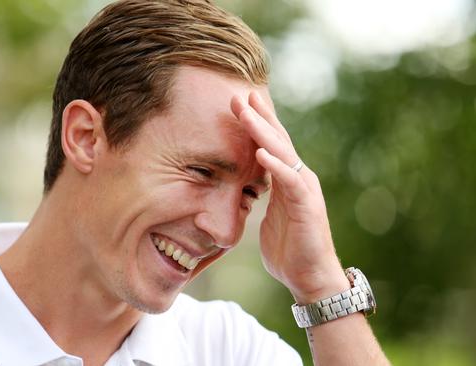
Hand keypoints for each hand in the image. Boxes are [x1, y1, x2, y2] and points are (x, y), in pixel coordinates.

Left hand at [230, 91, 347, 302]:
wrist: (310, 278)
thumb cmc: (288, 250)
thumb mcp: (267, 217)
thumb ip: (256, 199)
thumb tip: (235, 192)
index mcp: (287, 180)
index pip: (270, 145)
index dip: (256, 123)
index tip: (239, 103)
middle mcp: (298, 178)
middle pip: (277, 140)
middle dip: (259, 117)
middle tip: (240, 95)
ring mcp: (304, 190)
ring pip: (283, 153)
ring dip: (263, 132)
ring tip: (247, 113)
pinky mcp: (307, 206)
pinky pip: (291, 181)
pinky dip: (276, 166)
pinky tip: (261, 153)